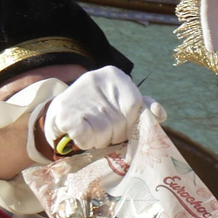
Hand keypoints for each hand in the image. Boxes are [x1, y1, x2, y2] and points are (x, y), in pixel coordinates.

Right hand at [41, 66, 166, 151]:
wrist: (58, 112)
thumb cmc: (96, 109)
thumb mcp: (119, 102)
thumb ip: (142, 108)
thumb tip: (160, 114)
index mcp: (114, 75)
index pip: (135, 105)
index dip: (131, 124)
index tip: (123, 128)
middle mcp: (96, 79)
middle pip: (120, 122)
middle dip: (115, 134)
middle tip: (104, 131)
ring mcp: (79, 94)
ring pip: (104, 132)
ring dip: (99, 140)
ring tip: (92, 132)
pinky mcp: (65, 112)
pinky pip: (86, 137)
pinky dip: (86, 142)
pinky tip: (81, 135)